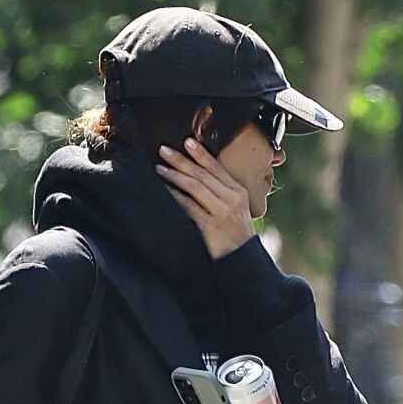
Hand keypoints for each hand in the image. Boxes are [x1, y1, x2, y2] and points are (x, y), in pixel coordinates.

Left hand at [157, 139, 255, 259]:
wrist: (243, 262)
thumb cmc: (236, 237)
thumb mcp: (237, 210)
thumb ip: (223, 194)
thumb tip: (201, 179)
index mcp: (238, 192)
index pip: (216, 167)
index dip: (200, 153)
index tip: (187, 141)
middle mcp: (232, 199)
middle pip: (202, 174)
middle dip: (180, 160)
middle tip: (163, 150)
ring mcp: (221, 212)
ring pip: (195, 187)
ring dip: (174, 175)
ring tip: (159, 168)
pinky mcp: (210, 227)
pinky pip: (189, 207)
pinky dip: (175, 196)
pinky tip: (164, 189)